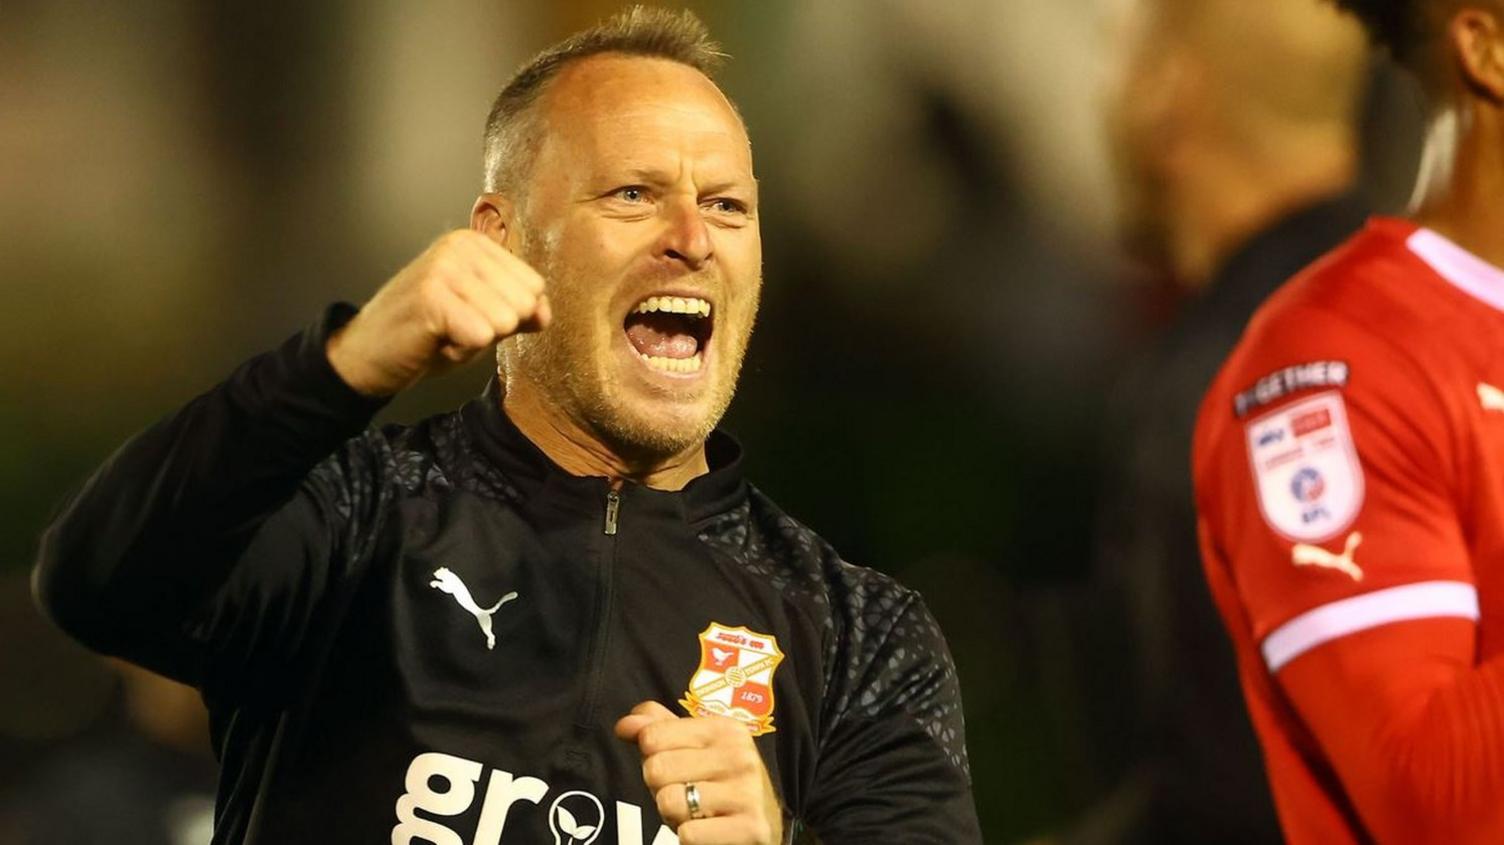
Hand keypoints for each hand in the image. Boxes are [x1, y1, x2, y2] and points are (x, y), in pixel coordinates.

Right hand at [326, 229, 550, 395]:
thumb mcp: (482, 319)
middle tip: (455, 327)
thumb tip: (544, 312)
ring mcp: (444, 267)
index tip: (469, 315)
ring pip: (504, 320)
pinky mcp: (430, 296)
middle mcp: (460, 246)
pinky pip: (481, 335)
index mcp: (475, 244)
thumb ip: (519, 312)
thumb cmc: (426, 335)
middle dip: (494, 329)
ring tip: (445, 333)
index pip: (534, 286)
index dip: (508, 315)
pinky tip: (435, 341)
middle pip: (523, 303)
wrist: (367, 354)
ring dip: (476, 341)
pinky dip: (462, 350)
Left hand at [615, 701, 782, 844]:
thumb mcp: (693, 749)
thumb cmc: (719, 784)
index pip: (652, 736)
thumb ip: (657, 729)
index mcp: (724, 729)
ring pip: (668, 801)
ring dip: (673, 816)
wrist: (766, 824)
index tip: (675, 768)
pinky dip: (689, 837)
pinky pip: (689, 834)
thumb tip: (625, 725)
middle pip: (656, 769)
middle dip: (660, 789)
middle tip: (685, 795)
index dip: (651, 757)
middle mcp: (739, 756)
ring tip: (695, 813)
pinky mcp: (751, 828)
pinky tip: (707, 831)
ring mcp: (747, 792)